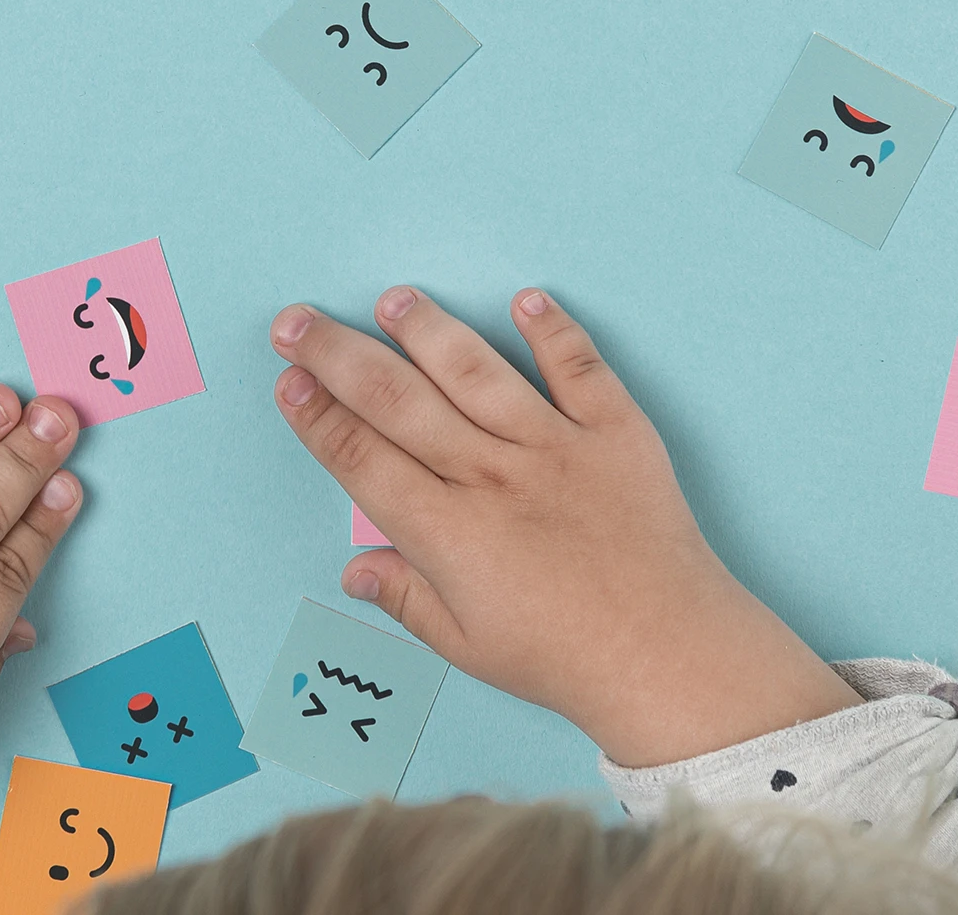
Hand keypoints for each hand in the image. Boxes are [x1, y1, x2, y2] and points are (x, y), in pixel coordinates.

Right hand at [270, 287, 858, 768]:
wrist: (670, 657)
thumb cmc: (566, 659)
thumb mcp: (468, 645)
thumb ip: (406, 598)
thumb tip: (353, 567)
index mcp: (449, 532)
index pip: (361, 458)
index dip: (317, 416)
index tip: (288, 380)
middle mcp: (492, 477)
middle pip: (397, 400)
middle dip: (337, 355)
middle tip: (297, 322)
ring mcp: (556, 447)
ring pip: (476, 371)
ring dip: (429, 330)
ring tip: (394, 298)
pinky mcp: (616, 433)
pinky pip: (579, 368)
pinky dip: (552, 332)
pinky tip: (524, 299)